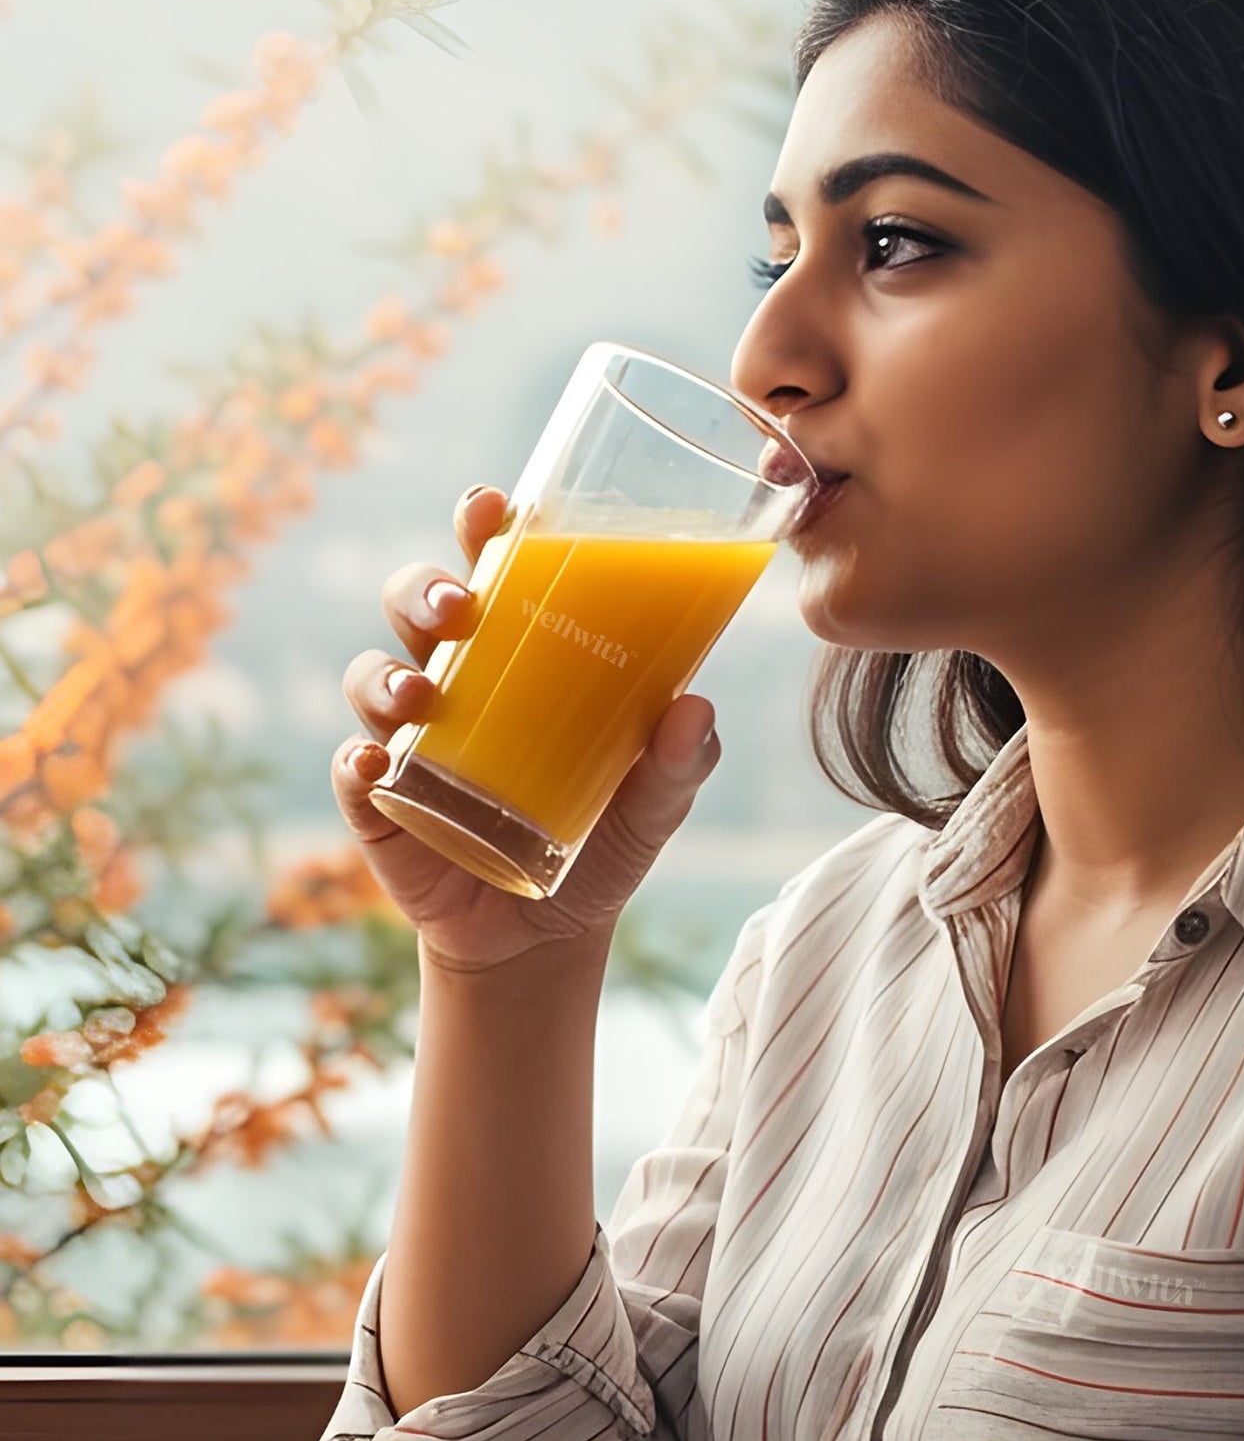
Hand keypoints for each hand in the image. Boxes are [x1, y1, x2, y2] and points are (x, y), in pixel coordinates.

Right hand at [329, 484, 722, 973]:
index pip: (494, 569)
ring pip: (373, 677)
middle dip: (424, 589)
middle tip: (459, 604)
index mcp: (521, 654)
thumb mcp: (657, 801)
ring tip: (422, 695)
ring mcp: (409, 740)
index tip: (494, 506)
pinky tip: (373, 764)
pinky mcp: (379, 804)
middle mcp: (457, 680)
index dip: (484, 527)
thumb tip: (695, 709)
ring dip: (387, 675)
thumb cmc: (604, 837)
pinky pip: (351, 770)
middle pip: (417, 605)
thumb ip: (682, 761)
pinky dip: (355, 762)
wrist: (549, 934)